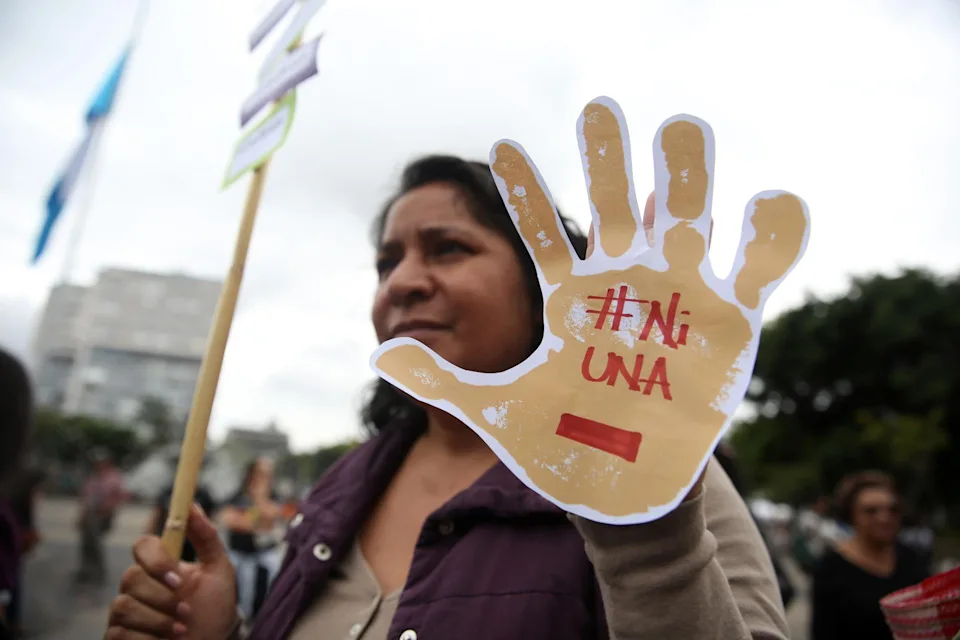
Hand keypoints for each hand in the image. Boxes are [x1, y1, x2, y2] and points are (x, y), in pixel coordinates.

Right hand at [105, 504, 237, 639]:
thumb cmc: (215, 608)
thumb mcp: (219, 570)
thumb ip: (206, 537)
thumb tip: (193, 505)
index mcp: (161, 566)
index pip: (142, 546)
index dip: (155, 560)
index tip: (177, 578)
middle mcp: (139, 586)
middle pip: (130, 578)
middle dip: (161, 598)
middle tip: (186, 611)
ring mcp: (126, 612)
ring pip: (122, 606)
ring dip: (156, 621)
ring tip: (180, 630)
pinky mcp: (118, 636)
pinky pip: (117, 633)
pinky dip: (145, 639)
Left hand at [373, 96, 808, 523]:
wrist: (624, 492)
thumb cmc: (563, 447)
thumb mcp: (498, 409)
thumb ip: (441, 380)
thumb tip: (381, 350)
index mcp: (570, 300)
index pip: (543, 233)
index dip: (523, 193)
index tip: (501, 146)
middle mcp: (624, 288)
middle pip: (616, 209)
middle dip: (608, 161)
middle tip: (598, 110)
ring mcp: (677, 300)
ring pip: (685, 223)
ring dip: (686, 177)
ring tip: (680, 128)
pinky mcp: (729, 325)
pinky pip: (755, 271)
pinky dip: (767, 237)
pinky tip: (768, 200)